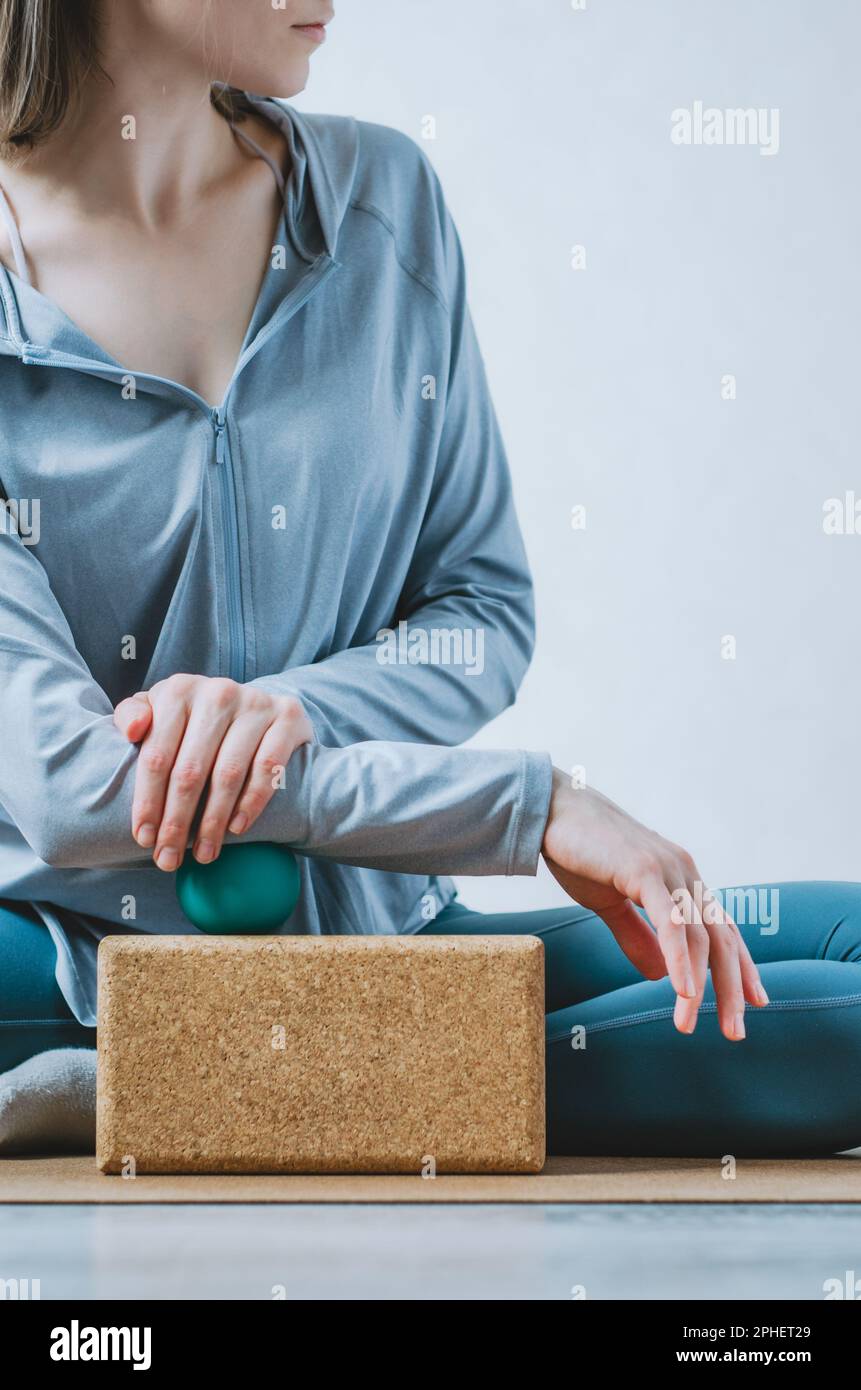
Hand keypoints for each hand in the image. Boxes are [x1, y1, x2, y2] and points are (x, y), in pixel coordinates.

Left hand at [114, 675, 311, 870]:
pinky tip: (237, 828)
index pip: (156, 756)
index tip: (144, 839)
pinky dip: (252, 802)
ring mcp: (255, 703)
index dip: (148, 801)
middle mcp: (217, 692)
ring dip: (213, 822)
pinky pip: (268, 768)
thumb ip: (132, 715)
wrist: (257, 706)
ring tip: (204, 854)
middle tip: (170, 858)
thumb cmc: (196, 719)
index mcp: (178, 690)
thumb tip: (133, 730)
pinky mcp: (288, 717)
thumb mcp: (160, 711)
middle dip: (177, 822)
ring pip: (227, 774)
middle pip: (189, 770)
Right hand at [541, 769, 768, 1039]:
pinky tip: (683, 991)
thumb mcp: (610, 902)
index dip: (741, 966)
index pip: (721, 929)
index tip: (754, 1002)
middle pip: (721, 939)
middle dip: (732, 988)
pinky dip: (679, 961)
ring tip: (688, 1024)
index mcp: (681, 879)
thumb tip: (658, 975)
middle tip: (736, 1031)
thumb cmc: (579, 852)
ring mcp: (668, 870)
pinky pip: (671, 923)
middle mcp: (684, 873)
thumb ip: (636, 935)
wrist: (552, 811)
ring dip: (698, 987)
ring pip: (699, 938)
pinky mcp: (645, 871)